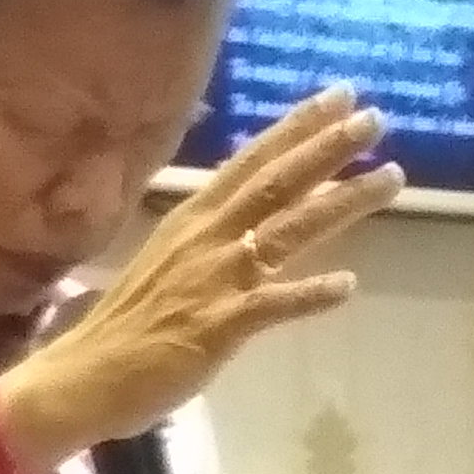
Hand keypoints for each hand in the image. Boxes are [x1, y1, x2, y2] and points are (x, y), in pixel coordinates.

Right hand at [0, 90, 402, 473]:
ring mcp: (214, 280)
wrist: (84, 376)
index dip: (296, 128)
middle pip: (276, 183)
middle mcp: (207, 238)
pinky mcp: (218, 326)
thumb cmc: (127, 324)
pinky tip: (347, 286)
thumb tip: (255, 216)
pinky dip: (309, 294)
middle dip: (327, 148)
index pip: (252, 162)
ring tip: (389, 178)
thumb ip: (212, 236)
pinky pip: (272, 305)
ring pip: (287, 230)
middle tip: (373, 118)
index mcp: (193, 219)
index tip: (338, 97)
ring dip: (341, 202)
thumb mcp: (169, 261)